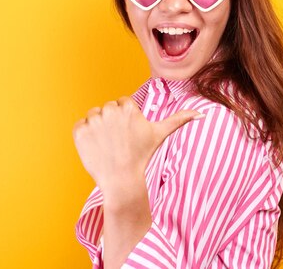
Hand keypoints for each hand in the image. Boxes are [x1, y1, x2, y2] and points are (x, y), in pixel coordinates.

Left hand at [73, 96, 200, 195]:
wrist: (122, 179)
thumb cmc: (143, 155)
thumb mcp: (161, 134)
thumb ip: (180, 119)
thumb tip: (202, 114)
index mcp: (128, 108)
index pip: (122, 103)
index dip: (126, 118)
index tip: (129, 133)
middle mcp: (110, 111)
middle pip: (108, 107)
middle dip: (112, 121)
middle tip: (120, 140)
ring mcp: (93, 122)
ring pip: (93, 115)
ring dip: (98, 127)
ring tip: (109, 144)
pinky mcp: (79, 132)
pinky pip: (79, 125)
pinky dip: (85, 135)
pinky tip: (96, 147)